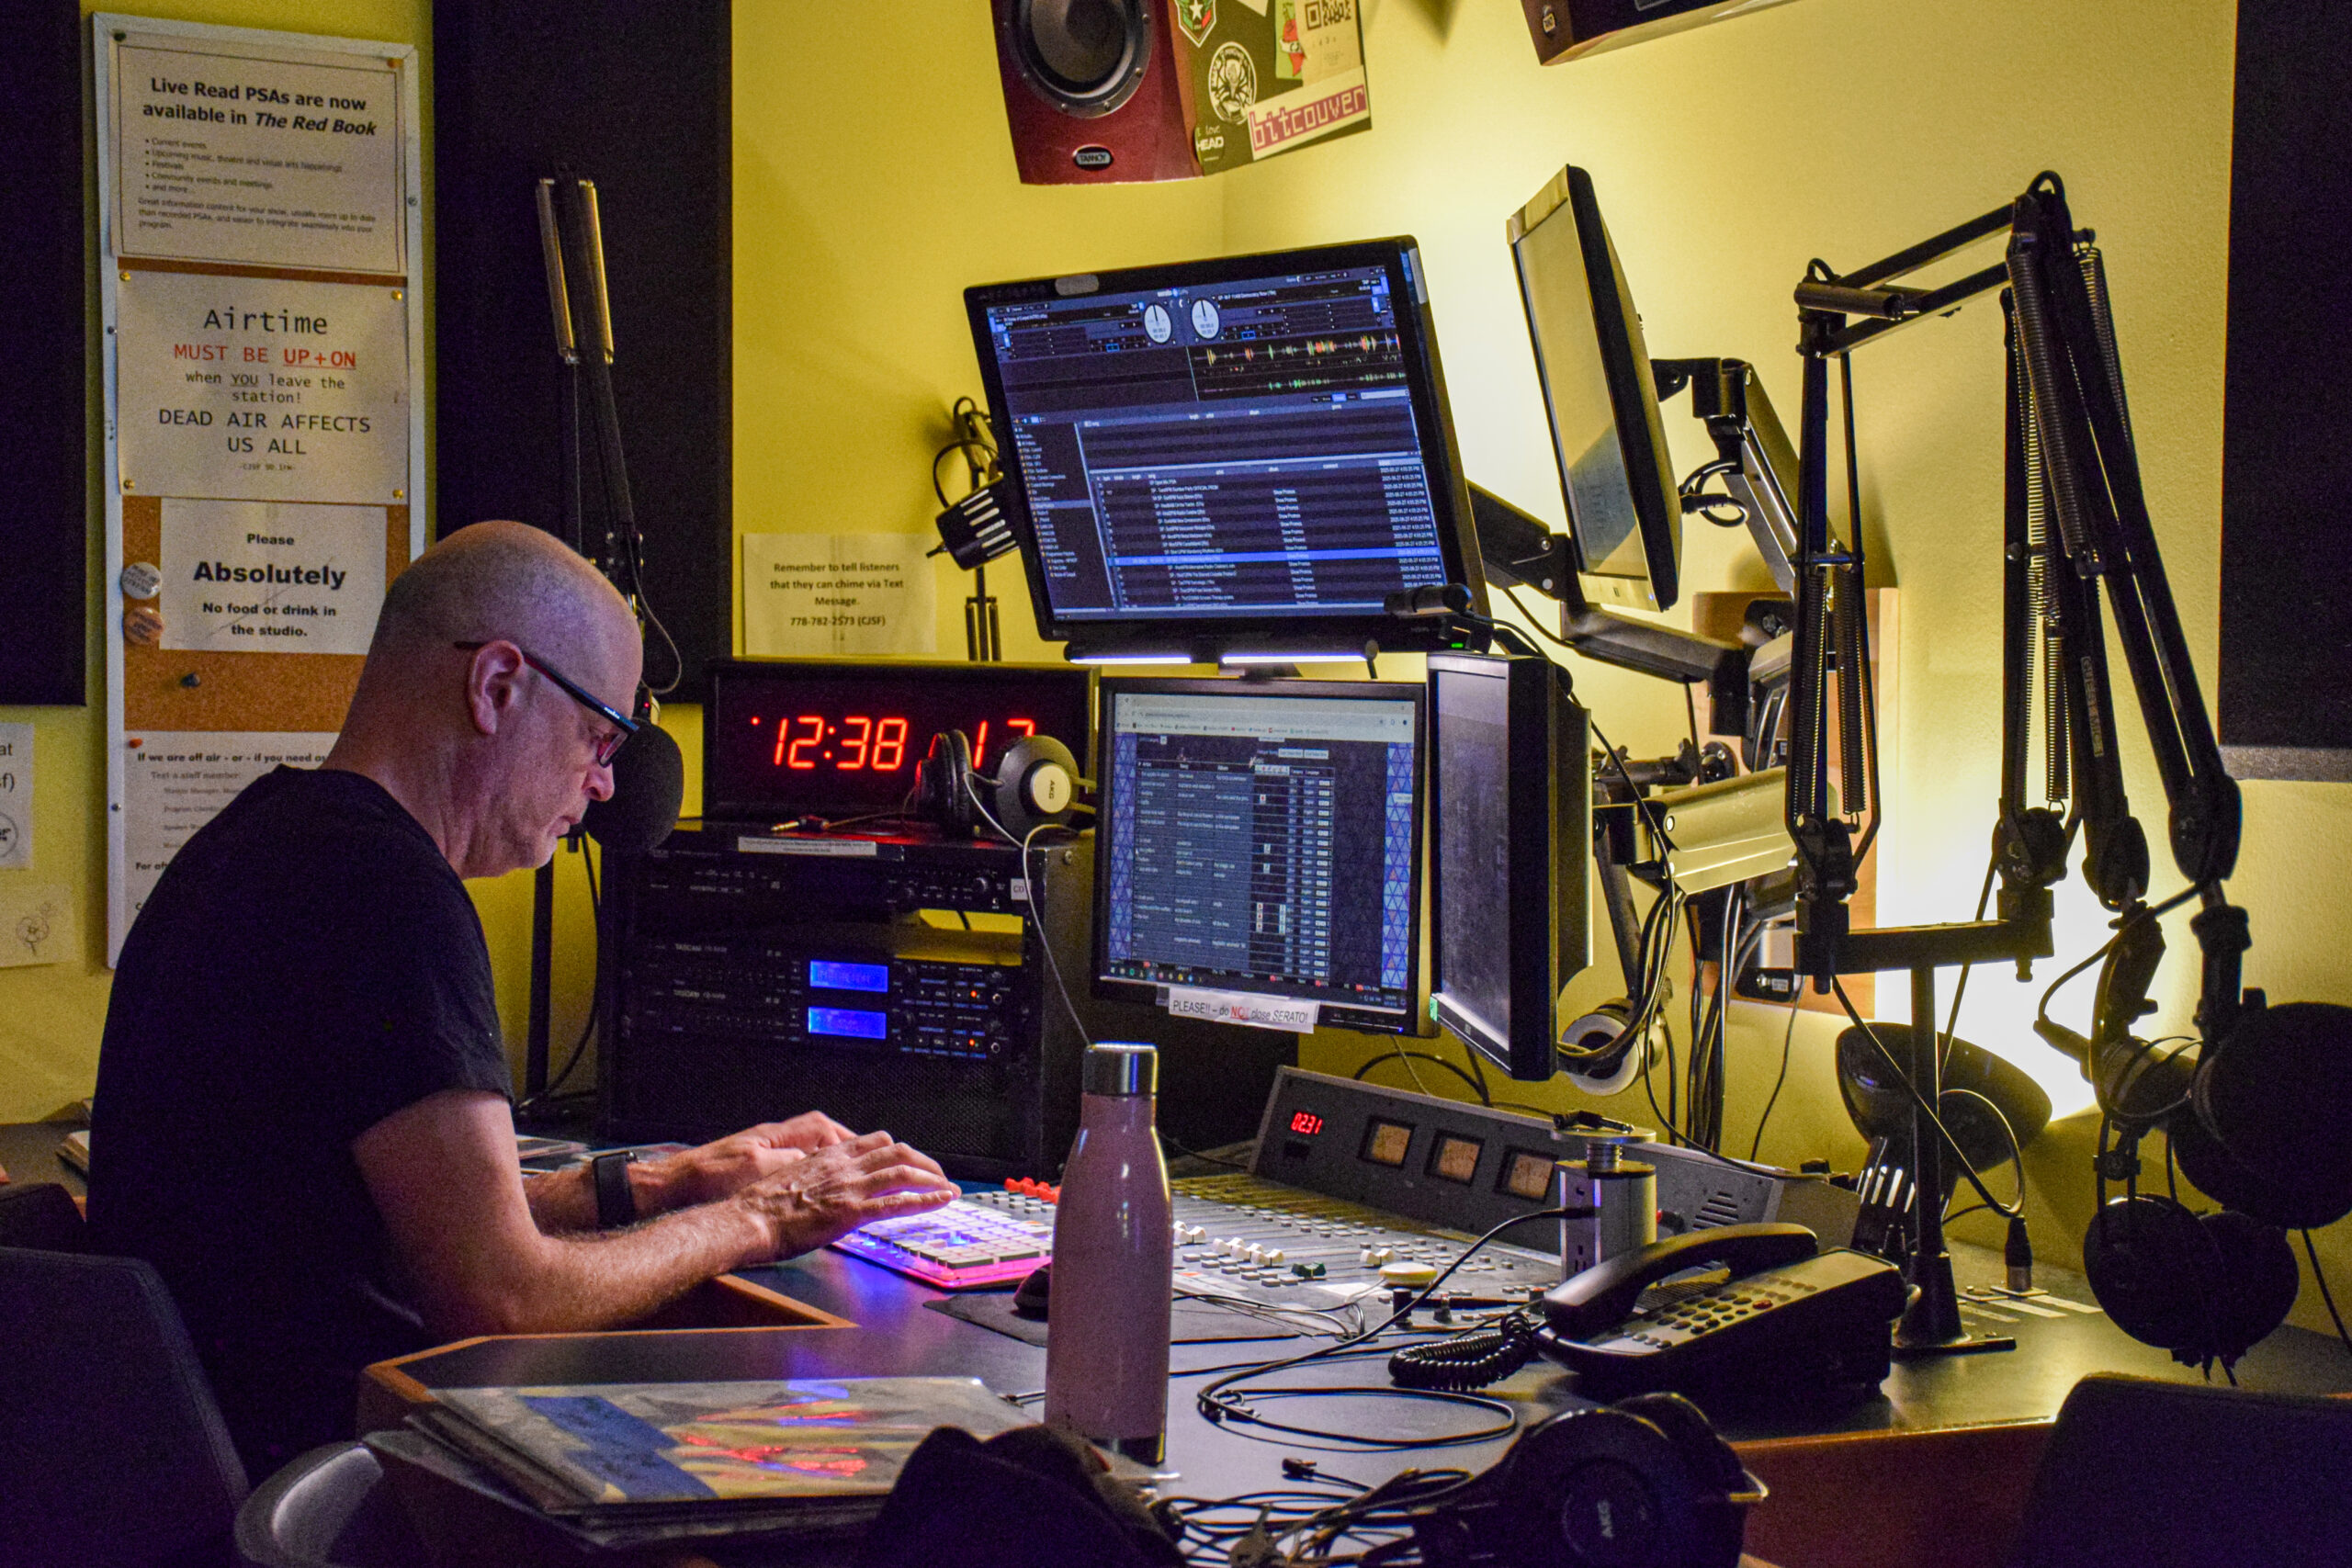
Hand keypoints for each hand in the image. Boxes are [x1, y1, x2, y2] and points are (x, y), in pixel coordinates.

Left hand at [655, 1111, 862, 1208]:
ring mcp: (762, 1153)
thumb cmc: (709, 1176)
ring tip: (845, 1172)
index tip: (863, 1150)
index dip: (844, 1137)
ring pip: (805, 1149)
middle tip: (864, 1157)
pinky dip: (808, 1171)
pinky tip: (814, 1187)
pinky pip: (792, 1164)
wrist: (675, 1185)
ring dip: (826, 1157)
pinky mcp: (753, 1170)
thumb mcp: (755, 1167)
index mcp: (774, 1136)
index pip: (820, 1127)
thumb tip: (817, 1158)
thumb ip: (790, 1161)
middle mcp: (771, 1140)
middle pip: (817, 1134)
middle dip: (842, 1143)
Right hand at [731, 1131, 957, 1260]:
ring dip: (931, 1179)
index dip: (900, 1150)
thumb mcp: (793, 1178)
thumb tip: (827, 1185)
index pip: (875, 1141)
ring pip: (902, 1172)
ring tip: (948, 1188)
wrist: (748, 1220)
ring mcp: (849, 1188)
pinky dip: (925, 1200)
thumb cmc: (762, 1206)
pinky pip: (896, 1203)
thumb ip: (816, 1176)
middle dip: (923, 1162)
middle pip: (896, 1151)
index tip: (911, 1161)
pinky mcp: (850, 1212)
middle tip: (938, 1175)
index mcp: (829, 1156)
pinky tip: (941, 1200)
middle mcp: (843, 1166)